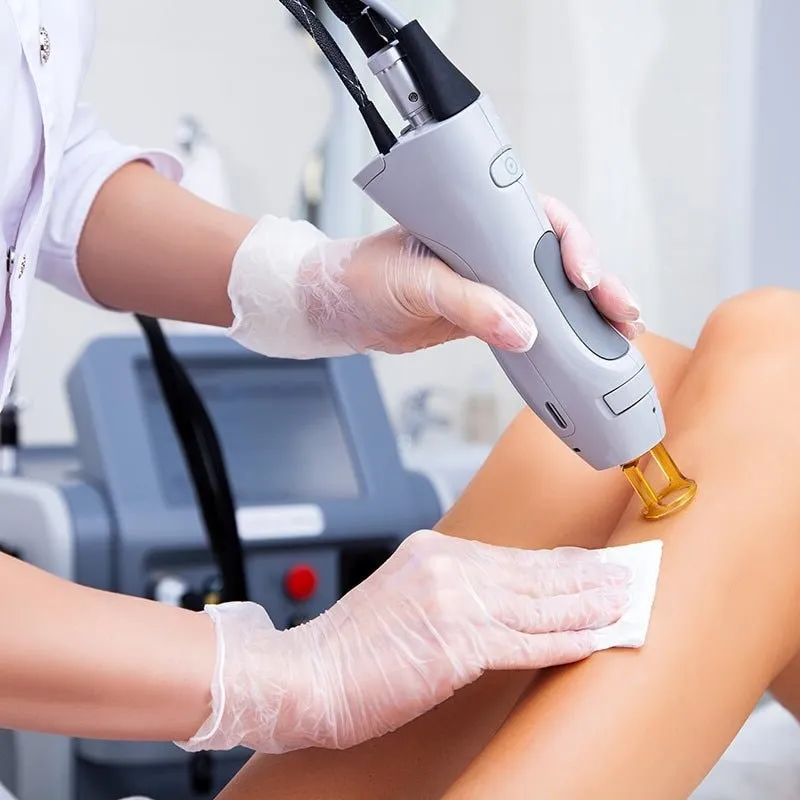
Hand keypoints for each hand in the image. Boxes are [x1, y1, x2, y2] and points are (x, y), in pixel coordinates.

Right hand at [178, 530, 629, 753]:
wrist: (308, 674)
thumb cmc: (349, 647)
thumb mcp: (401, 597)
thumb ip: (447, 589)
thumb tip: (493, 600)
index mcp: (433, 551)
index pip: (512, 558)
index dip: (557, 564)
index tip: (588, 565)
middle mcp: (447, 566)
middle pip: (533, 573)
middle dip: (585, 577)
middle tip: (626, 576)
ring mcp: (455, 602)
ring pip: (538, 603)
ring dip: (588, 604)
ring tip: (626, 602)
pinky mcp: (458, 644)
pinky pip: (527, 640)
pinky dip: (567, 638)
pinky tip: (597, 636)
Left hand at [227, 200, 643, 358]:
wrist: (344, 310)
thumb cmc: (366, 276)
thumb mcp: (416, 283)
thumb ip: (467, 305)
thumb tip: (523, 331)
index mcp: (478, 220)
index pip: (540, 218)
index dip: (571, 242)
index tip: (580, 272)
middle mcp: (493, 245)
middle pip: (560, 256)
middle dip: (597, 282)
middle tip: (621, 311)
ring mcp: (495, 281)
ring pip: (554, 291)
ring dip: (588, 311)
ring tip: (621, 333)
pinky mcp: (489, 313)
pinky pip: (534, 320)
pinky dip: (560, 335)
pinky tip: (583, 349)